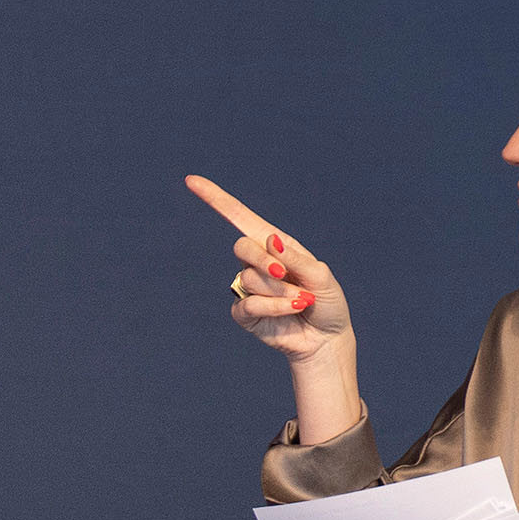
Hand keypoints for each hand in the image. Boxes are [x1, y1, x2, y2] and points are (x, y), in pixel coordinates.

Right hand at [184, 176, 352, 358]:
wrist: (326, 339)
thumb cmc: (327, 303)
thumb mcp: (321, 275)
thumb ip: (296, 258)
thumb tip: (271, 241)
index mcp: (276, 245)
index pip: (240, 217)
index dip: (215, 199)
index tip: (191, 181)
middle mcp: (258, 263)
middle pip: (242, 247)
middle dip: (264, 261)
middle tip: (286, 274)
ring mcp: (249, 288)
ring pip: (249, 279)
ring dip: (279, 291)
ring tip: (301, 301)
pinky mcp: (245, 314)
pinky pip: (249, 304)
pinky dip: (274, 308)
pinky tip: (291, 310)